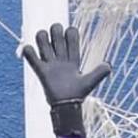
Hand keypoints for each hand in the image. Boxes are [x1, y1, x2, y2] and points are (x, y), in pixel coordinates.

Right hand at [20, 23, 111, 137]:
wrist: (66, 106)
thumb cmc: (78, 94)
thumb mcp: (90, 81)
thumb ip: (100, 72)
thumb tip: (109, 65)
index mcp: (72, 57)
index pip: (71, 34)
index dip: (71, 33)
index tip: (71, 40)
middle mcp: (60, 57)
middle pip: (55, 31)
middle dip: (56, 31)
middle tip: (57, 41)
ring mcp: (49, 62)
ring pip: (41, 38)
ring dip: (42, 38)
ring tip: (44, 46)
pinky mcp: (40, 70)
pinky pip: (30, 54)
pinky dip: (28, 51)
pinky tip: (32, 53)